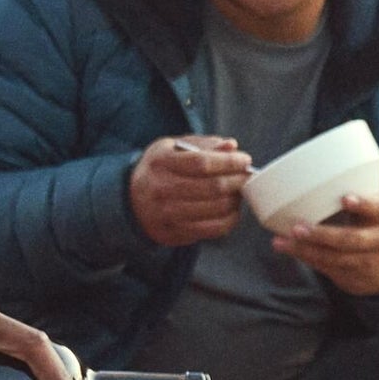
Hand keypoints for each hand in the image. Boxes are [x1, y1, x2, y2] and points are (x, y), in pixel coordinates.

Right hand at [129, 135, 251, 247]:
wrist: (132, 201)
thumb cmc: (160, 170)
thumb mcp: (173, 149)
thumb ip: (202, 145)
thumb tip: (231, 146)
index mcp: (161, 163)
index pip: (202, 163)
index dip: (229, 162)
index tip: (245, 160)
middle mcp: (162, 190)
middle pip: (212, 188)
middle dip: (237, 181)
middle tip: (247, 176)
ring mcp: (168, 215)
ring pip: (216, 209)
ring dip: (235, 200)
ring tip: (239, 191)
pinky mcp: (176, 234)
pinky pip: (213, 229)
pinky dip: (230, 219)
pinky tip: (231, 209)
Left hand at [273, 191, 378, 296]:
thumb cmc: (373, 222)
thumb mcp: (374, 205)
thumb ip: (354, 190)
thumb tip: (304, 168)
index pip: (377, 208)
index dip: (363, 204)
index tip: (345, 199)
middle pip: (351, 240)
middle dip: (323, 235)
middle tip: (298, 228)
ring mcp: (367, 262)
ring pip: (335, 258)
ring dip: (307, 250)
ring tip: (283, 241)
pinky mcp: (354, 277)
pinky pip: (327, 268)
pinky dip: (306, 257)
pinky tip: (288, 248)